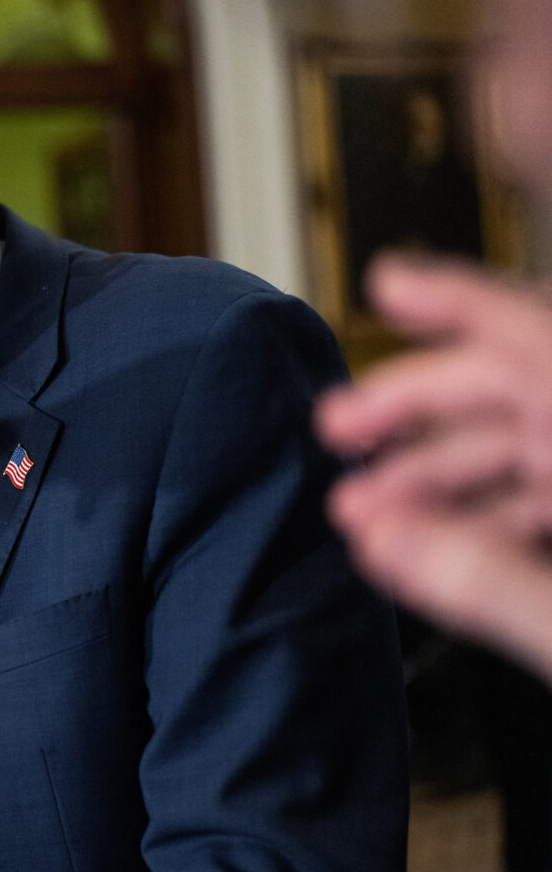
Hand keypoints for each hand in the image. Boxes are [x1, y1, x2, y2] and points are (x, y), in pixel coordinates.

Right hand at [316, 254, 551, 676]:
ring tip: (367, 516)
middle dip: (418, 409)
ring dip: (442, 482)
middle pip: (520, 392)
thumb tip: (389, 542)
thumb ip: (492, 585)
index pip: (538, 341)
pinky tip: (438, 551)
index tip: (389, 285)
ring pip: (528, 456)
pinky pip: (547, 511)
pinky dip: (489, 524)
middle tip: (340, 431)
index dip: (460, 301)